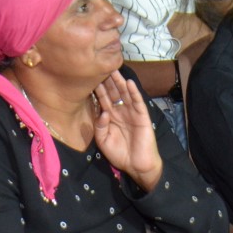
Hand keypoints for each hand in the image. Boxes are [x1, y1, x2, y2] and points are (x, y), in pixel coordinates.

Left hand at [93, 72, 161, 191]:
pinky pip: (138, 103)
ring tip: (114, 70)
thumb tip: (103, 112)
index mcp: (110, 116)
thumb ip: (100, 127)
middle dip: (108, 81)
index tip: (90, 76)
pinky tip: (129, 83)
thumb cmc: (120, 154)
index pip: (103, 99)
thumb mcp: (103, 141)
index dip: (98, 89)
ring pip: (125, 94)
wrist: (137, 166)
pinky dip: (134, 93)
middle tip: (102, 66)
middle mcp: (120, 112)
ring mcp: (132, 113)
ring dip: (120, 82)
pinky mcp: (142, 117)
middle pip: (113, 93)